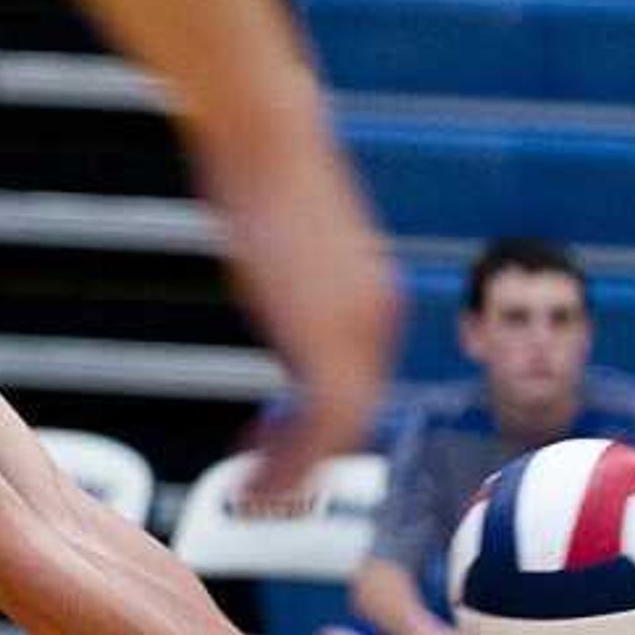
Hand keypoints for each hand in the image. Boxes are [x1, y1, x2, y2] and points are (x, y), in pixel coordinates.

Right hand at [199, 94, 400, 513]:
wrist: (269, 137)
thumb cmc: (266, 167)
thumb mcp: (290, 238)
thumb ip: (295, 279)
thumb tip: (275, 286)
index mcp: (372, 296)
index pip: (357, 378)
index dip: (319, 419)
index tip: (276, 435)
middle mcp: (378, 318)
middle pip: (355, 410)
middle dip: (309, 451)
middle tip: (267, 478)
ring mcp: (361, 331)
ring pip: (343, 429)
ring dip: (298, 470)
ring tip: (258, 496)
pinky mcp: (333, 339)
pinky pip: (325, 427)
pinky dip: (292, 465)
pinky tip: (256, 484)